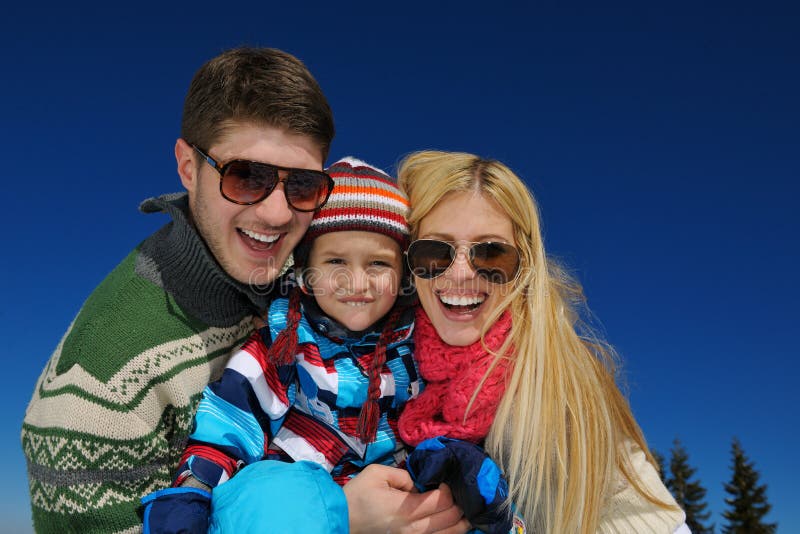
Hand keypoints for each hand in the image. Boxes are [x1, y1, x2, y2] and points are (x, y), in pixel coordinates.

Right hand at [344, 464, 469, 533]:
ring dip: (461, 524)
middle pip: (449, 518)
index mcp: (405, 508)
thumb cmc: (358, 495)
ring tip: (466, 514)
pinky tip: (453, 527)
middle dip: (459, 505)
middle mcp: (412, 528)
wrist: (342, 521)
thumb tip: (420, 483)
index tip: (445, 482)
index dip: (449, 490)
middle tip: (459, 494)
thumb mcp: (377, 473)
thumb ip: (404, 475)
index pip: (442, 501)